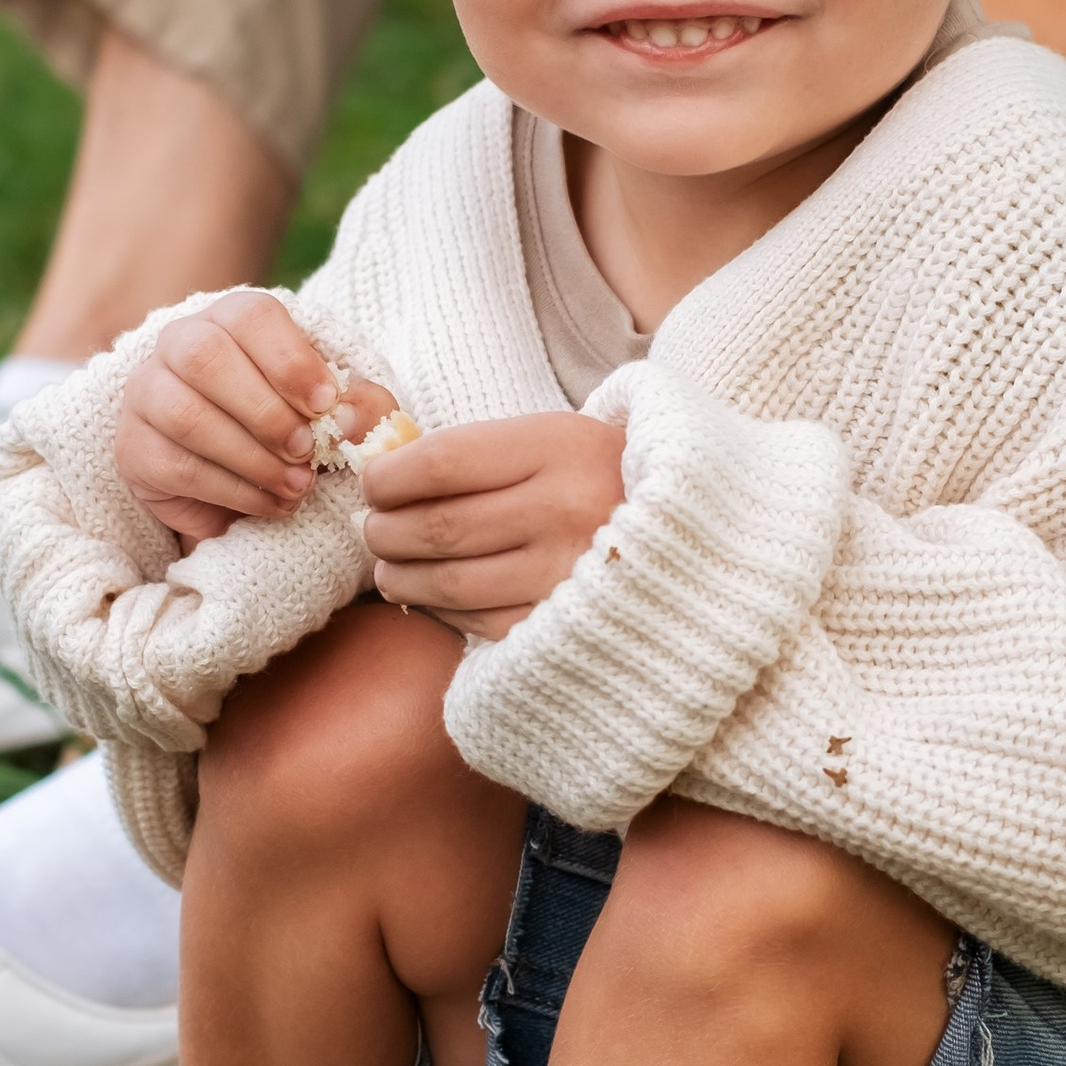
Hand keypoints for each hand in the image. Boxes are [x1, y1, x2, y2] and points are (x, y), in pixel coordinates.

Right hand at [114, 291, 394, 546]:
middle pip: (206, 357)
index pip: (251, 317)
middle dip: (266, 412)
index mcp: (231, 317)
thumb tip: (348, 419)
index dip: (290, 360)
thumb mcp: (341, 412)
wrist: (247, 481)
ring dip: (252, 458)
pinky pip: (177, 466)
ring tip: (296, 486)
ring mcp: (147, 394)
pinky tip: (270, 504)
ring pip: (187, 415)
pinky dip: (234, 491)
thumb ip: (361, 405)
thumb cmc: (298, 427)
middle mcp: (179, 343)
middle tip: (308, 453)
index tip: (325, 405)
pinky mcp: (134, 449)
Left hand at [360, 411, 628, 639]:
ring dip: (399, 575)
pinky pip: (475, 622)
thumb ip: (475, 453)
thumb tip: (382, 474)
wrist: (692, 533)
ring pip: (447, 581)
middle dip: (385, 531)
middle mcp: (565, 510)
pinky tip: (432, 595)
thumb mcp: (552, 437)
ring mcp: (565, 575)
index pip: (440, 462)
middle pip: (437, 526)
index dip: (388, 477)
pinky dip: (438, 610)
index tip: (373, 483)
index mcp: (559, 448)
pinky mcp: (562, 627)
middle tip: (374, 530)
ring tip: (389, 566)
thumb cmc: (599, 476)